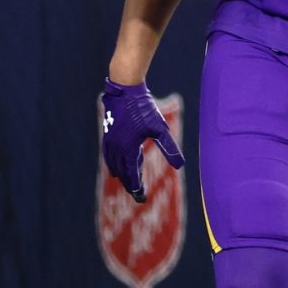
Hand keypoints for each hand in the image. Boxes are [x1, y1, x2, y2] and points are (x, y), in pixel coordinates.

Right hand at [100, 79, 184, 202]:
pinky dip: (113, 162)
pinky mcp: (107, 133)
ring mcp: (109, 140)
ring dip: (121, 174)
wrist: (125, 90)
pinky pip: (108, 154)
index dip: (137, 187)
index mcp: (128, 150)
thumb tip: (180, 165)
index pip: (132, 175)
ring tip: (126, 181)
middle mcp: (116, 148)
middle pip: (122, 172)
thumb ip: (169, 148)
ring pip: (113, 163)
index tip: (142, 197)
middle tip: (137, 194)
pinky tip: (117, 162)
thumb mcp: (160, 129)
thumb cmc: (144, 108)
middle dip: (130, 184)